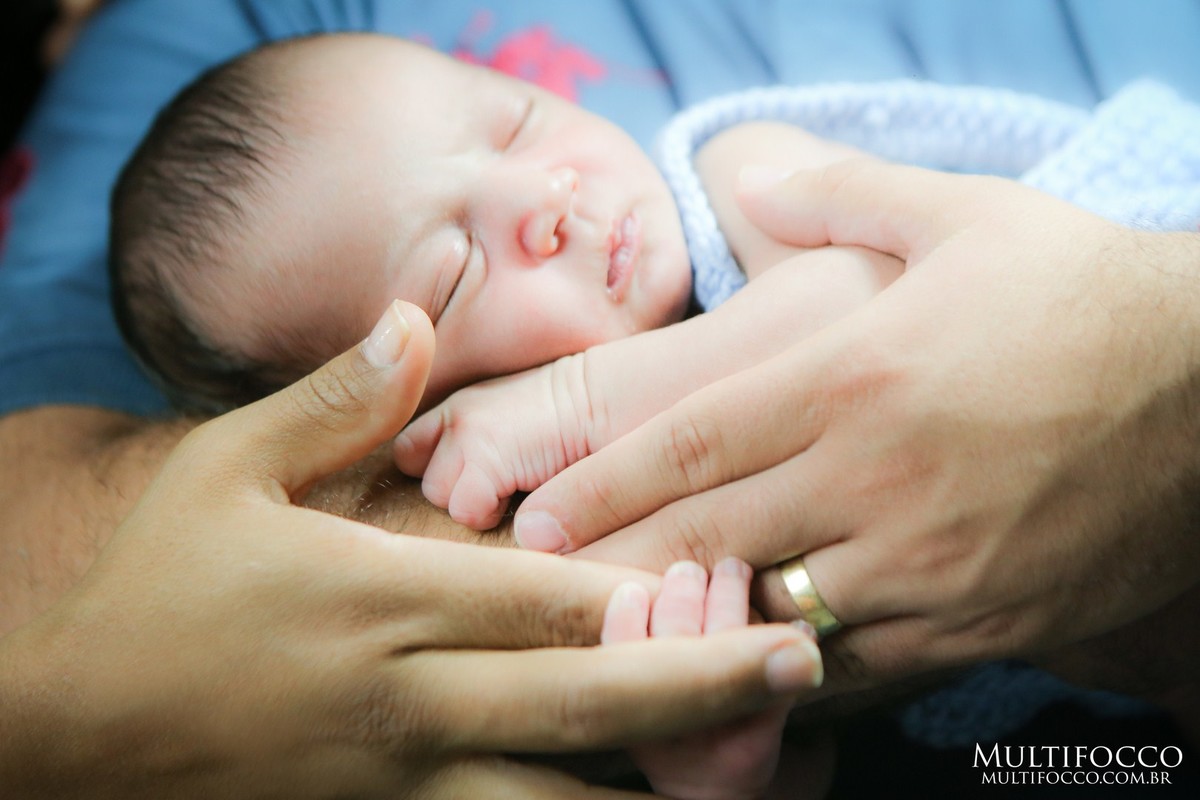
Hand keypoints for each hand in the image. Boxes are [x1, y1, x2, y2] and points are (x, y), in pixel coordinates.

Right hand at [0, 301, 819, 797]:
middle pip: (583, 700)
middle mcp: (407, 697)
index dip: (648, 591)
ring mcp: (399, 780)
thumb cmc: (153, 584)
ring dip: (667, 789)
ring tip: (767, 772)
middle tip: (807, 665)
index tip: (739, 577)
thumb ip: (337, 399)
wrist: (64, 721)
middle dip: (704, 688)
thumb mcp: (226, 468)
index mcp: (380, 598)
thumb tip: (414, 318)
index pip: (543, 595)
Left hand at [515, 161, 1199, 685]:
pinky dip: (790, 665)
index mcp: (857, 375)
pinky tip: (746, 658)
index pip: (693, 443)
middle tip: (536, 579)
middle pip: (708, 535)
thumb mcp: (963, 214)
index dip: (602, 485)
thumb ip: (840, 192)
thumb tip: (745, 175)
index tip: (534, 517)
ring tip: (624, 625)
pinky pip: (857, 664)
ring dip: (691, 621)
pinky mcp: (981, 622)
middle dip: (611, 561)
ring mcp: (929, 561)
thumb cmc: (1081, 294)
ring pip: (771, 612)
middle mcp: (878, 475)